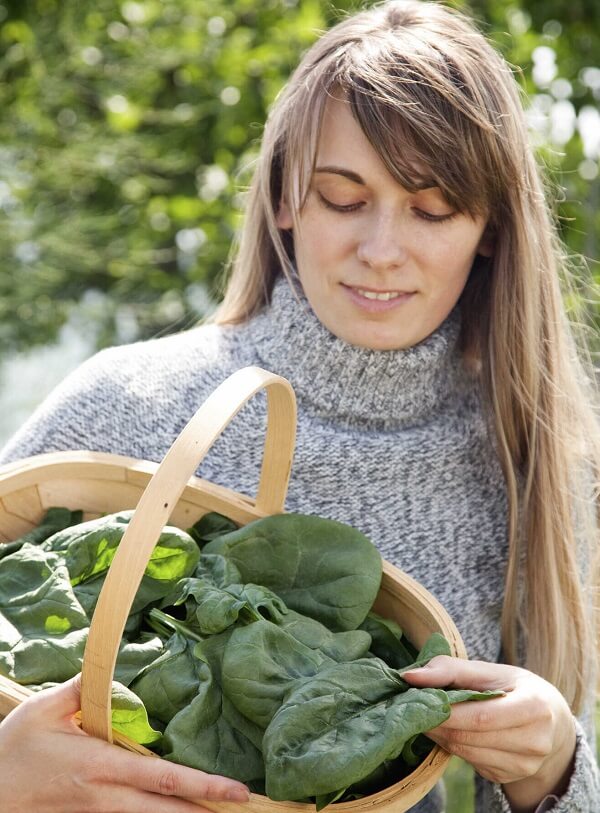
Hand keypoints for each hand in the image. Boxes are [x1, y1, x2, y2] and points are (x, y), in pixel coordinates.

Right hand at [0, 675, 250, 812]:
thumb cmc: (13, 748)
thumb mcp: (44, 709)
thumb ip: (82, 688)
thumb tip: (111, 666)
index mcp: (100, 765)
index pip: (162, 778)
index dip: (201, 786)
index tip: (235, 791)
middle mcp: (104, 796)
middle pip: (164, 810)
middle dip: (206, 811)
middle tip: (244, 808)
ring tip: (218, 811)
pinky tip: (174, 809)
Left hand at [402, 656, 576, 811]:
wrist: (550, 722)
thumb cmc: (516, 689)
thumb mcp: (491, 671)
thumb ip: (450, 670)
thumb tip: (410, 676)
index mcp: (534, 708)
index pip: (480, 717)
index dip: (446, 711)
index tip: (419, 699)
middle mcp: (534, 742)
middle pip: (469, 737)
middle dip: (436, 723)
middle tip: (415, 707)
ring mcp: (523, 765)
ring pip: (465, 752)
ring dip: (440, 735)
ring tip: (429, 716)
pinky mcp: (507, 777)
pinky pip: (469, 762)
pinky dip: (452, 745)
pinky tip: (450, 730)